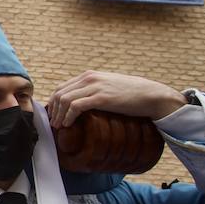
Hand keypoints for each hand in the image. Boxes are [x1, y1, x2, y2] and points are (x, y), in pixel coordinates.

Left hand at [47, 71, 185, 127]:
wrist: (151, 95)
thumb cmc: (131, 94)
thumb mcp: (108, 87)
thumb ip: (94, 90)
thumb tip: (82, 103)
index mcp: (89, 75)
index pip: (61, 87)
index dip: (53, 103)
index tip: (53, 116)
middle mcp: (89, 78)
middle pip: (60, 93)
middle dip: (54, 110)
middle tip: (54, 124)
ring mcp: (95, 87)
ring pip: (64, 100)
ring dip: (59, 115)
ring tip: (60, 127)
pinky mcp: (101, 98)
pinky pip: (76, 106)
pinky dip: (68, 116)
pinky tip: (69, 124)